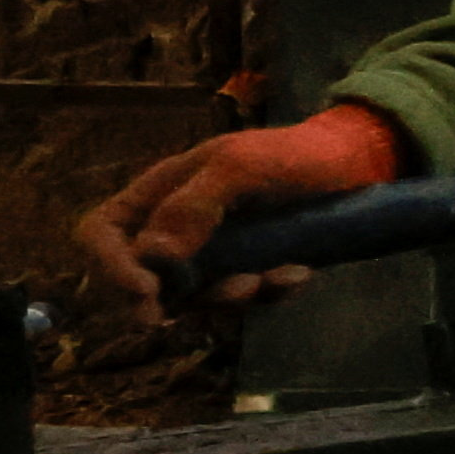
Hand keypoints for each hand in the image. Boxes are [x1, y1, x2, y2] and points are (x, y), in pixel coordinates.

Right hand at [75, 102, 407, 322]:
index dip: (110, 265)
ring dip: (232, 298)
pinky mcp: (249, 270)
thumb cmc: (291, 154)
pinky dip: (269, 294)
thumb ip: (194, 204)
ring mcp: (212, 253)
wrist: (352, 164)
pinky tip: (299, 274)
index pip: (102, 233)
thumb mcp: (243, 166)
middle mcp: (176, 228)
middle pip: (144, 281)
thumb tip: (153, 253)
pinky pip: (244, 299)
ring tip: (270, 279)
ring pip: (195, 299)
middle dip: (183, 298)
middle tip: (230, 292)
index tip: (148, 290)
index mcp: (159, 194)